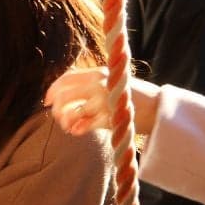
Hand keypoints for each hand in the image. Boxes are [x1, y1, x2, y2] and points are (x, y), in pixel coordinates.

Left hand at [45, 67, 160, 136]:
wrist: (158, 107)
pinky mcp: (110, 118)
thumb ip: (90, 84)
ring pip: (73, 112)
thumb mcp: (111, 81)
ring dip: (65, 121)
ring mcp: (104, 101)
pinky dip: (77, 129)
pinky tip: (75, 131)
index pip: (67, 77)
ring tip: (67, 126)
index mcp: (98, 73)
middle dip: (56, 107)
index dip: (53, 89)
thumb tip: (64, 93)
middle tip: (55, 116)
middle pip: (65, 95)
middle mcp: (99, 85)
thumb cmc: (131, 95)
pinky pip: (85, 125)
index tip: (47, 100)